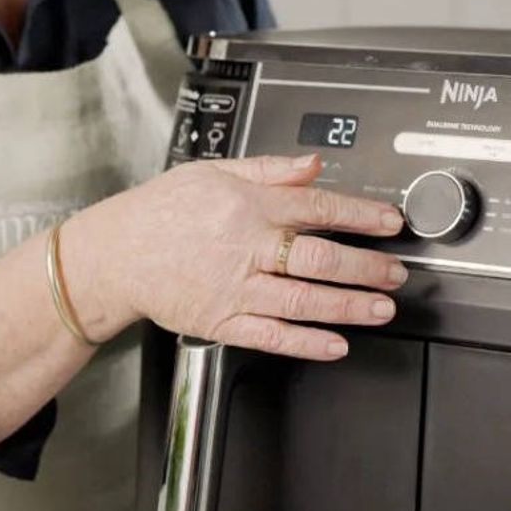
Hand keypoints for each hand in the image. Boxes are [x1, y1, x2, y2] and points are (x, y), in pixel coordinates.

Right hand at [65, 153, 407, 360]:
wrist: (114, 254)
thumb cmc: (159, 212)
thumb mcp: (212, 171)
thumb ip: (268, 169)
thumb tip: (312, 166)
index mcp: (246, 205)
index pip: (317, 207)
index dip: (362, 216)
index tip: (390, 223)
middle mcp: (245, 246)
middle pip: (320, 258)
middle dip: (367, 267)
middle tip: (396, 273)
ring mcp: (234, 287)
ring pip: (303, 299)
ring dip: (349, 306)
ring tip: (381, 308)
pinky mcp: (221, 320)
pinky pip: (271, 335)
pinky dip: (306, 342)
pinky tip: (335, 345)